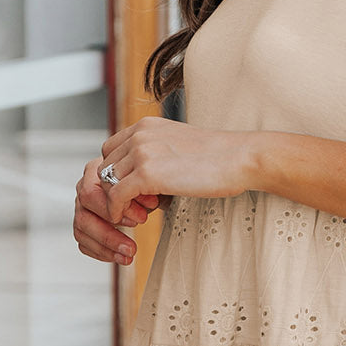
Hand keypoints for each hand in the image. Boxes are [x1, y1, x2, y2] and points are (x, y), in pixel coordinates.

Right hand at [74, 156, 164, 263]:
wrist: (143, 181)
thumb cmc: (144, 177)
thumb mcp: (148, 179)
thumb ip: (143, 188)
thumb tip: (151, 200)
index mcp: (96, 172)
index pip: (92, 194)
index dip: (114, 209)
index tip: (140, 219)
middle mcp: (85, 188)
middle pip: (84, 214)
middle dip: (109, 234)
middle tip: (131, 246)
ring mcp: (82, 206)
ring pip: (82, 230)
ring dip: (106, 246)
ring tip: (128, 254)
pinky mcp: (84, 223)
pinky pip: (84, 241)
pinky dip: (102, 251)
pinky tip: (119, 257)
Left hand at [97, 116, 253, 226]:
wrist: (241, 158)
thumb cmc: (220, 157)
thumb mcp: (179, 146)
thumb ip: (156, 154)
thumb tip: (142, 181)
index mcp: (146, 125)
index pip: (111, 149)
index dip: (119, 173)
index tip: (135, 191)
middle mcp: (139, 134)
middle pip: (105, 166)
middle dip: (115, 189)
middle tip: (136, 207)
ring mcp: (141, 152)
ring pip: (107, 182)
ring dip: (118, 202)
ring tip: (139, 214)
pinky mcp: (147, 173)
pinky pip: (116, 196)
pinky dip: (119, 211)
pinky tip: (136, 219)